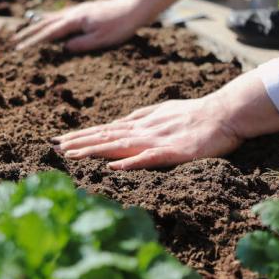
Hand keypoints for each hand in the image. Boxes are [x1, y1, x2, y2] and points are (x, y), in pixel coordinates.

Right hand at [12, 0, 141, 51]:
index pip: (49, 33)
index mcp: (75, 21)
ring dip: (36, 26)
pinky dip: (49, 20)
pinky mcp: (83, 11)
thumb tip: (63, 49)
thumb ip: (81, 44)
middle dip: (29, 33)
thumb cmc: (119, 26)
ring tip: (25, 33)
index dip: (33, 42)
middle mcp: (73, 13)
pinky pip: (60, 16)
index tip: (20, 49)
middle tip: (14, 42)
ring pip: (51, 18)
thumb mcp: (101, 40)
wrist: (133, 8)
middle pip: (45, 24)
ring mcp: (78, 11)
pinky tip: (47, 22)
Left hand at [52, 97, 244, 169]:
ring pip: (119, 146)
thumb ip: (140, 118)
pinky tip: (113, 166)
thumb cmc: (194, 113)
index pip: (104, 130)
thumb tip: (119, 123)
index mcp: (140, 124)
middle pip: (105, 137)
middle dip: (78, 142)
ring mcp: (157, 140)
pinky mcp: (174, 152)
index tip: (59, 140)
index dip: (81, 135)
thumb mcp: (162, 112)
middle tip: (53, 147)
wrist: (225, 112)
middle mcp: (143, 131)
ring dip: (94, 150)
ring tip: (71, 155)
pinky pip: (149, 158)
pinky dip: (130, 162)